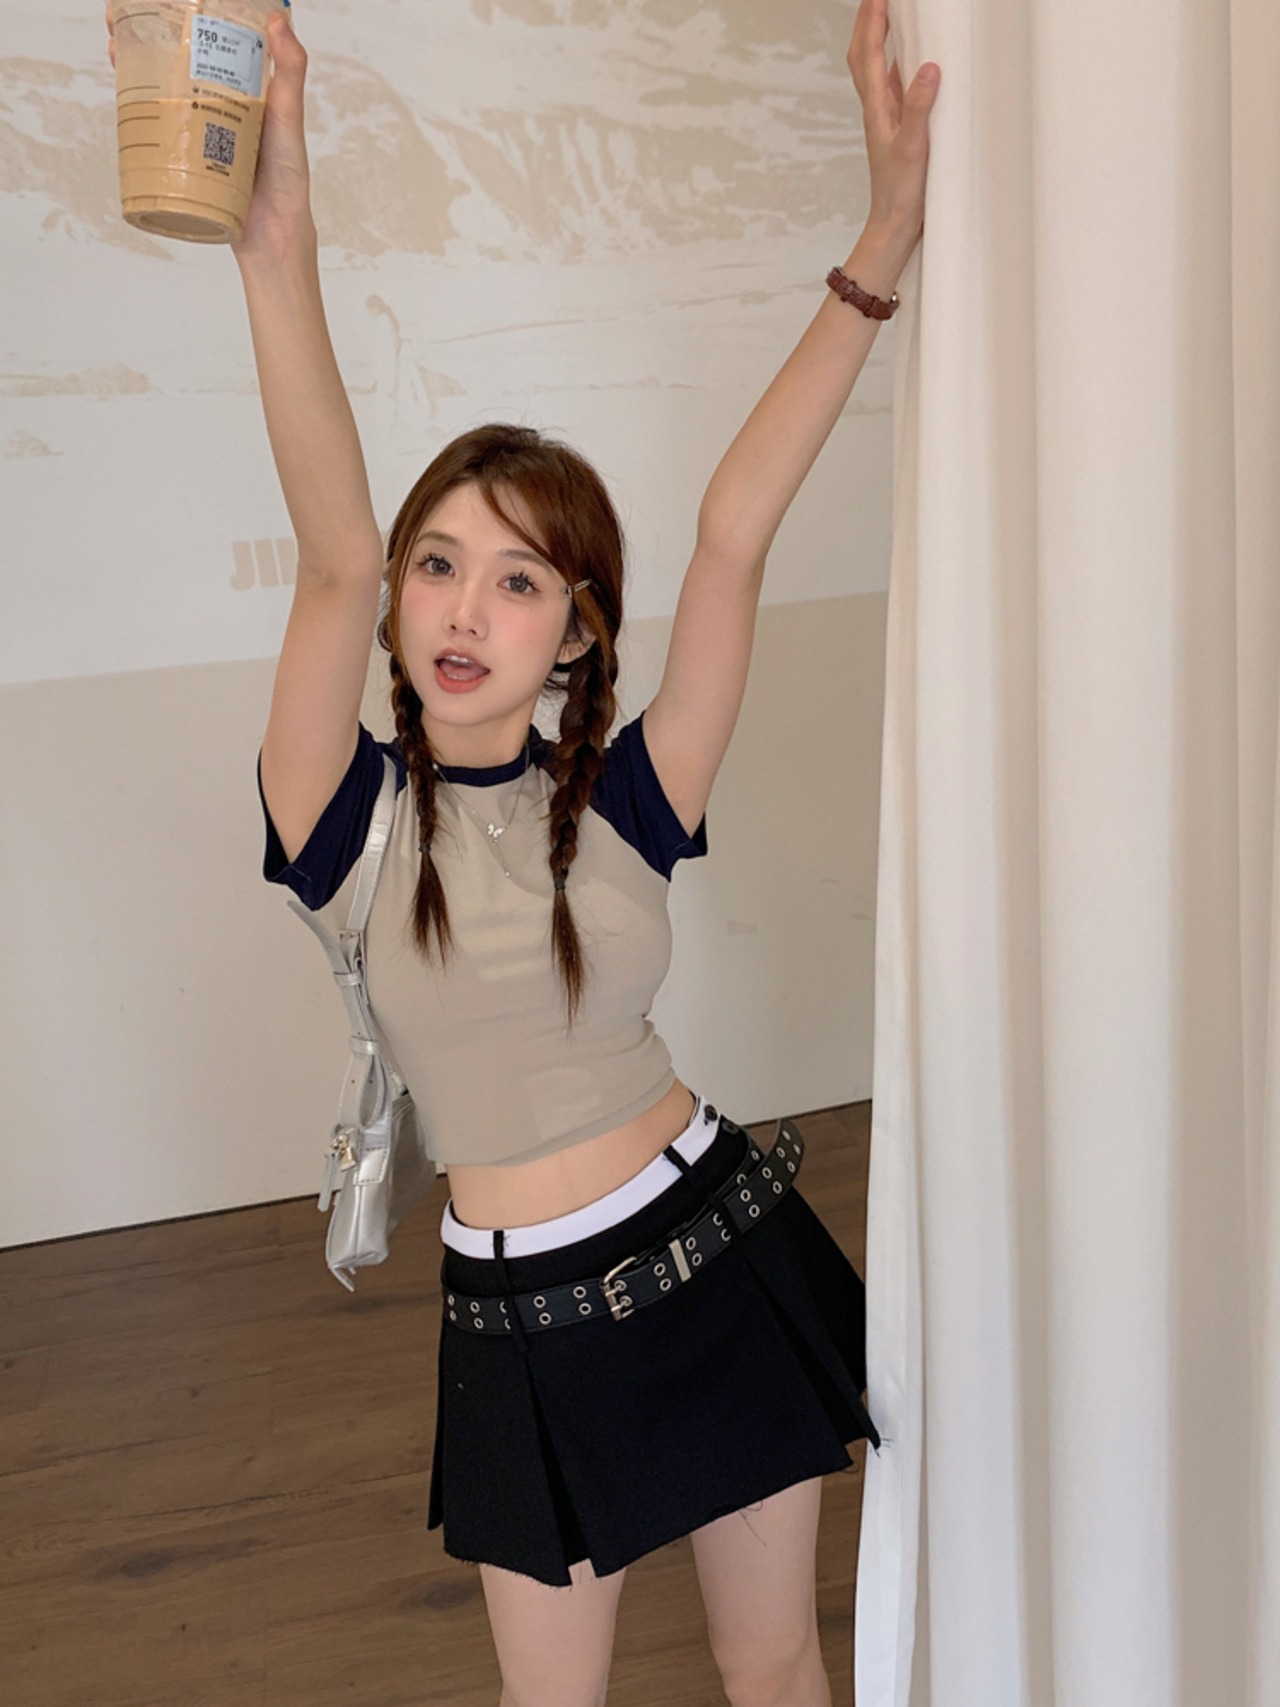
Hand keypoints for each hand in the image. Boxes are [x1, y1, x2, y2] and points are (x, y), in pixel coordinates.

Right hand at [106, 4, 314, 257]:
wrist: (271, 232)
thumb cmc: (287, 174)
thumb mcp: (289, 116)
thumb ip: (290, 72)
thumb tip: (279, 19)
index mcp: (240, 84)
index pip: (207, 38)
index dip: (179, 15)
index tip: (156, 0)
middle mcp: (215, 100)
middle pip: (174, 57)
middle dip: (144, 34)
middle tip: (120, 21)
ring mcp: (196, 126)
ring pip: (159, 86)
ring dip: (132, 63)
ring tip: (115, 48)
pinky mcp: (182, 154)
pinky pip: (154, 125)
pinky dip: (133, 105)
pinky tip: (120, 91)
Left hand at [848, 0, 939, 249]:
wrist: (894, 226)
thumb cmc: (901, 193)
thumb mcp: (913, 147)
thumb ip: (920, 106)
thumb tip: (928, 66)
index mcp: (876, 108)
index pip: (867, 52)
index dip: (871, 19)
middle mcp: (877, 109)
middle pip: (864, 55)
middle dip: (869, 22)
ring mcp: (887, 118)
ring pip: (877, 69)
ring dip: (880, 39)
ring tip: (893, 14)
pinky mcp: (899, 129)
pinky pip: (895, 88)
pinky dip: (899, 65)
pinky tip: (912, 60)